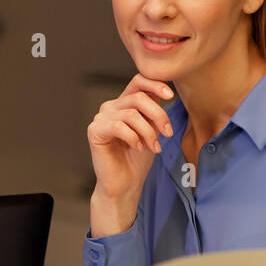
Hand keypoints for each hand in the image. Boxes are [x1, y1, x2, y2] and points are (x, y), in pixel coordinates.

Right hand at [87, 74, 174, 234]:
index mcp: (124, 103)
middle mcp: (111, 107)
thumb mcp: (152, 130)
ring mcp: (101, 118)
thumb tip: (165, 92)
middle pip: (138, 97)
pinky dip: (133, 137)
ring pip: (131, 113)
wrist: (125, 184)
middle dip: (158, 115)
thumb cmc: (138, 159)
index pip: (138, 81)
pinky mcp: (94, 131)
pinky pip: (118, 126)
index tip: (171, 96)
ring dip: (148, 131)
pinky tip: (137, 147)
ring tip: (153, 146)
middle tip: (167, 134)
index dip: (155, 84)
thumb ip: (154, 111)